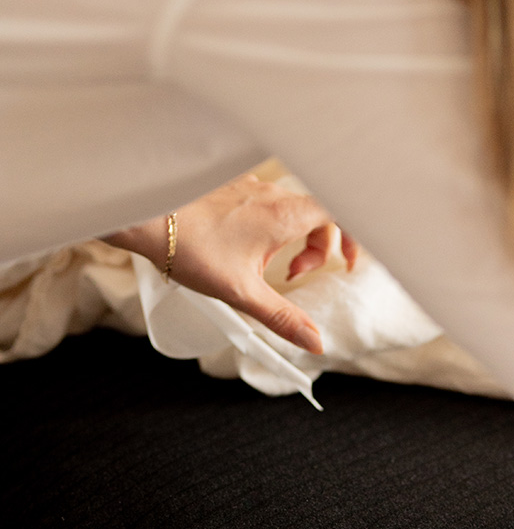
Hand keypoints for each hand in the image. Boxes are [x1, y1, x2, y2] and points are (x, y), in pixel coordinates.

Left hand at [106, 174, 356, 352]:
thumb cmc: (190, 249)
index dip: (352, 237)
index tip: (346, 262)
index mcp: (284, 215)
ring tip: (266, 264)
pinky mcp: (231, 186)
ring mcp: (250, 186)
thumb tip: (314, 342)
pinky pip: (265, 202)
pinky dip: (269, 225)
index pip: (341, 211)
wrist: (145, 217)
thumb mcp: (242, 293)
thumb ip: (283, 318)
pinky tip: (241, 247)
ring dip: (292, 237)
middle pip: (318, 214)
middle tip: (296, 274)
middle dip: (318, 246)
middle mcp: (272, 194)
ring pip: (291, 208)